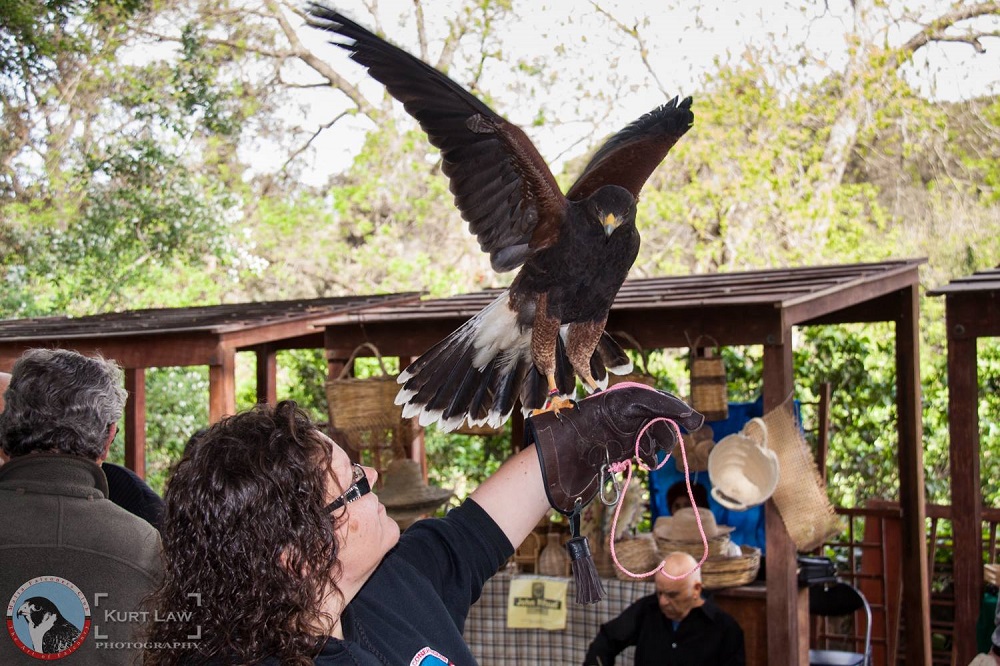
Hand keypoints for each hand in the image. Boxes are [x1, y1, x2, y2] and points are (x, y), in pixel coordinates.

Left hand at [527, 383, 702, 514]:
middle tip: (665, 441)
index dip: (679, 411)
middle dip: (667, 432)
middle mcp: (632, 414)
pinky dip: (650, 457)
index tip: (694, 423)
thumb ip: (663, 405)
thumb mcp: (632, 402)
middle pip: (664, 422)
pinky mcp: (624, 451)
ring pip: (658, 440)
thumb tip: (695, 417)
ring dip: (658, 447)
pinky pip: (647, 453)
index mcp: (632, 398)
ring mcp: (628, 433)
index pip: (664, 402)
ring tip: (648, 453)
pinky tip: (647, 461)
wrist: (566, 449)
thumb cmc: (596, 417)